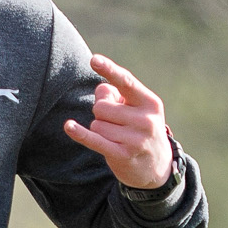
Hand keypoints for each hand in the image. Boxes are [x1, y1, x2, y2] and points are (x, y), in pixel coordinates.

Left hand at [63, 53, 172, 189]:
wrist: (158, 167)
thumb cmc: (141, 130)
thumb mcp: (137, 109)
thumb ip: (117, 94)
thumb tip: (101, 89)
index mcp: (150, 103)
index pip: (126, 82)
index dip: (109, 70)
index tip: (94, 60)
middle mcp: (145, 120)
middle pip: (102, 107)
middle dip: (101, 113)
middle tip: (115, 123)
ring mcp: (135, 139)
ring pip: (96, 124)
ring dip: (99, 129)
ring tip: (116, 137)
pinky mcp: (122, 155)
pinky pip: (94, 140)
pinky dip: (80, 133)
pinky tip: (69, 126)